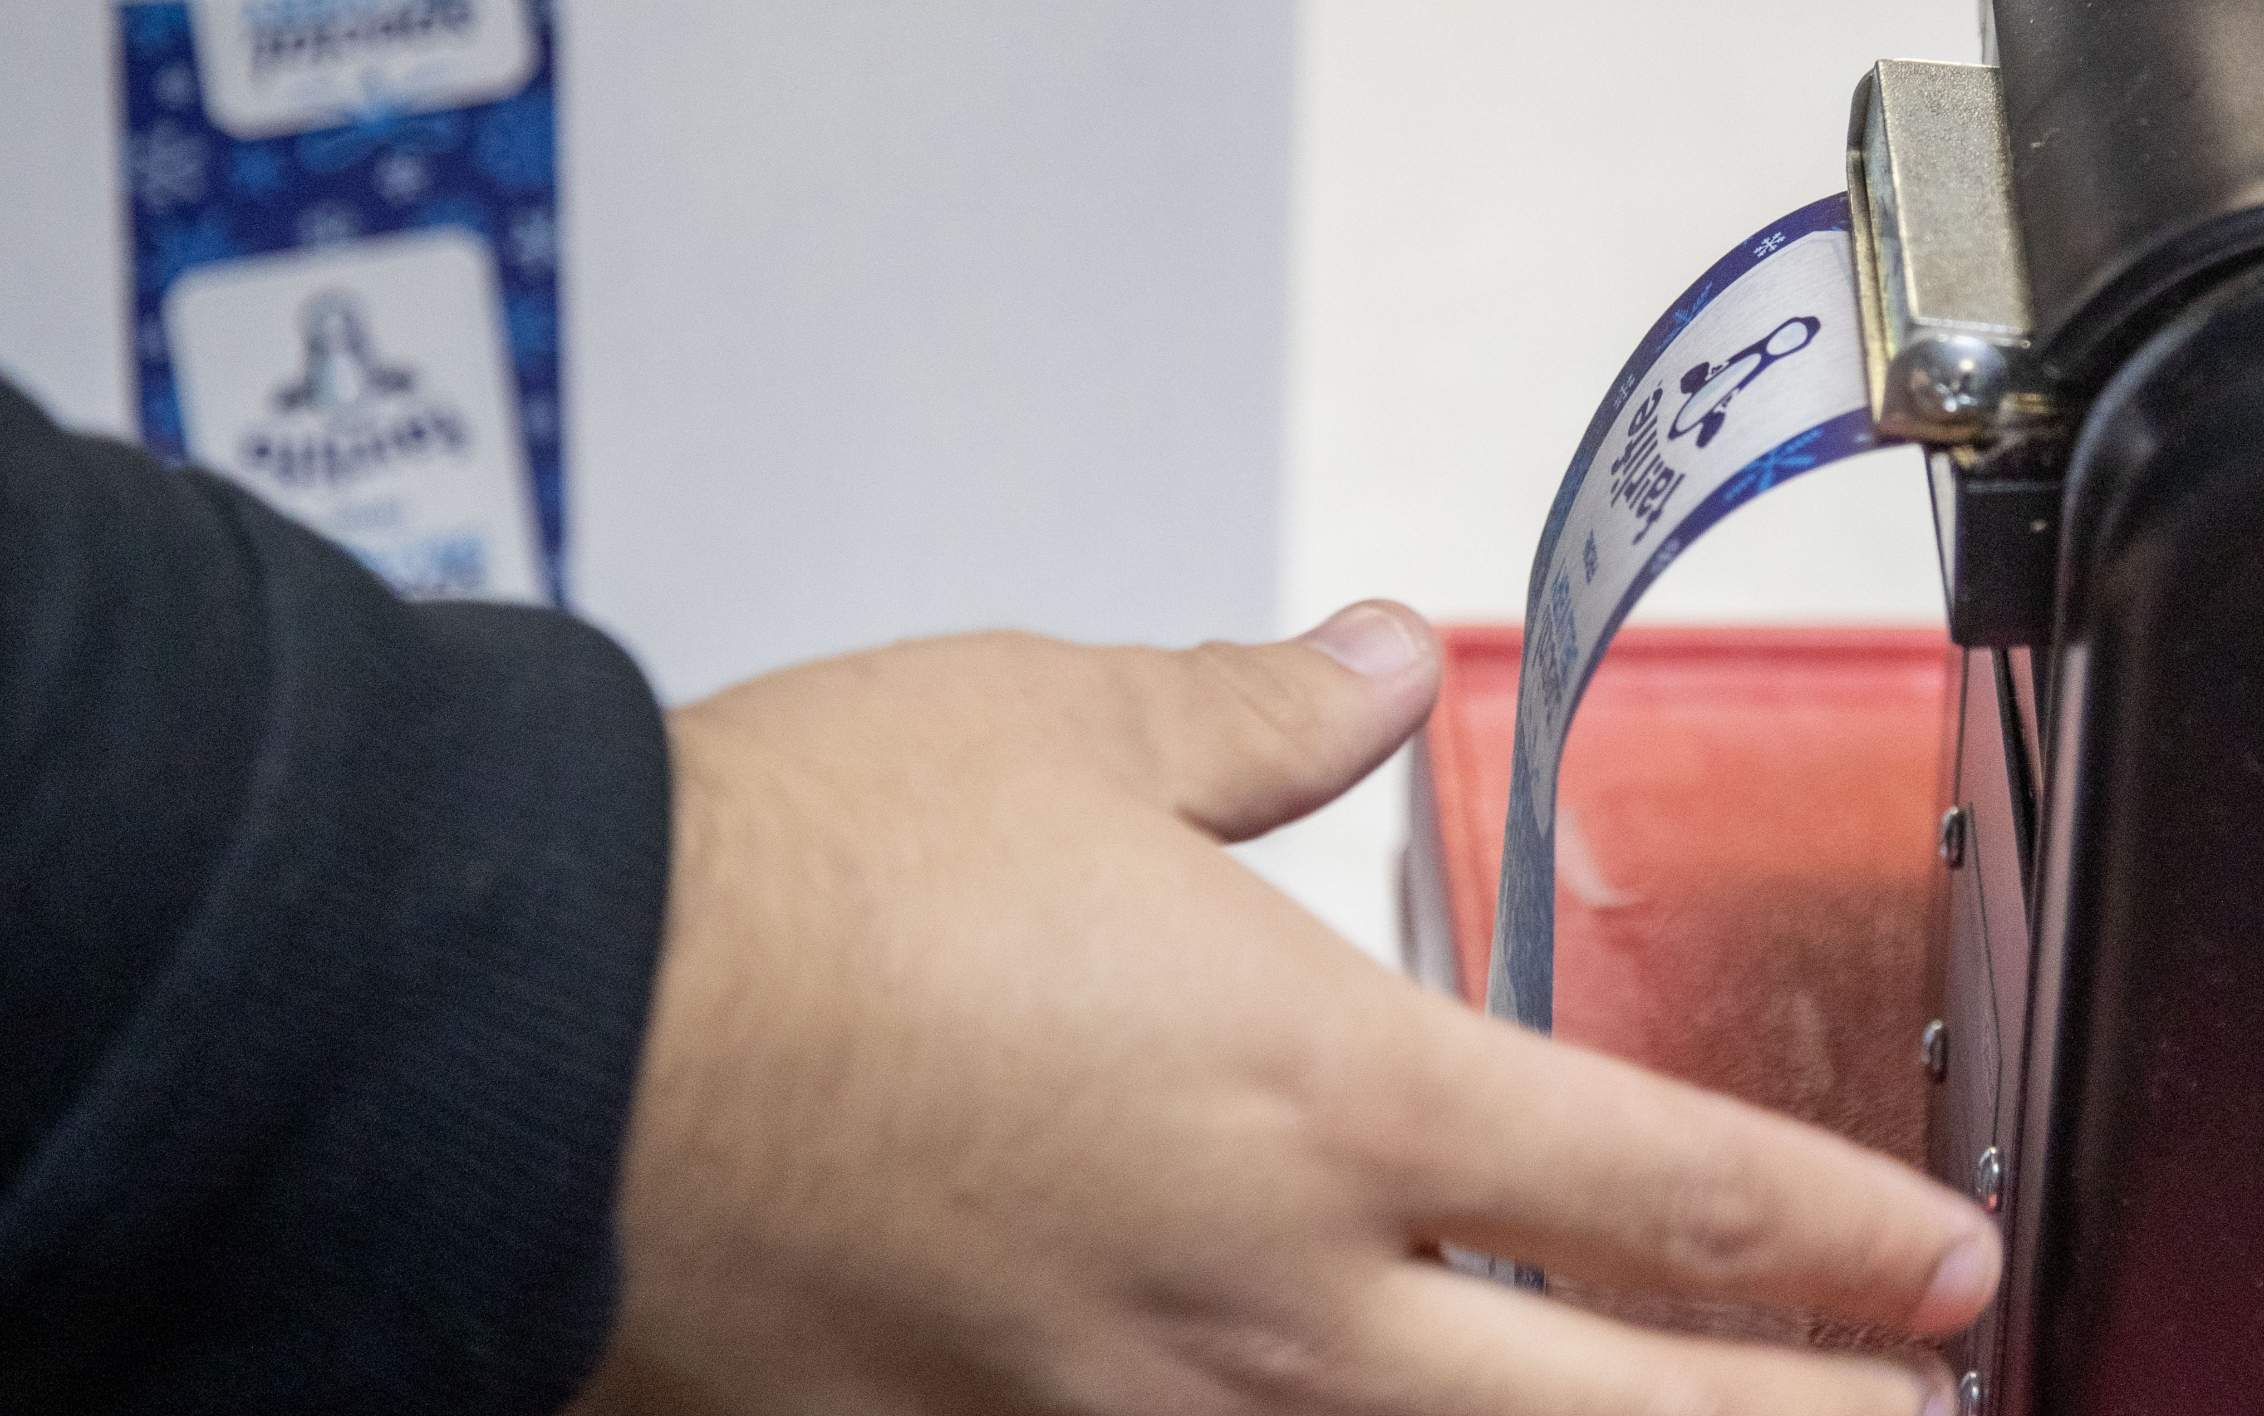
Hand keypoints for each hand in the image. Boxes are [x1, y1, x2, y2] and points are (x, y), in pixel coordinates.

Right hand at [574, 603, 1996, 1415]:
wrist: (546, 1024)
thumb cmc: (790, 879)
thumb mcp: (1060, 725)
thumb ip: (1260, 713)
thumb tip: (1371, 664)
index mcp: (1309, 1089)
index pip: (1655, 1185)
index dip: (1833, 1231)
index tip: (1930, 1256)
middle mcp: (1255, 1294)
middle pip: (1609, 1415)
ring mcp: (1124, 1410)